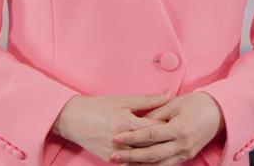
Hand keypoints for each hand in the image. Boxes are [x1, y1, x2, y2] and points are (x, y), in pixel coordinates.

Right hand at [52, 92, 170, 160]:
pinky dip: (140, 163)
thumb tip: (169, 95)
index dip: (169, 127)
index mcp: (126, 122)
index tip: (182, 124)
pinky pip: (128, 164)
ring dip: (154, 156)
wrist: (71, 118)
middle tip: (178, 139)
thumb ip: (148, 100)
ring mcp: (114, 152)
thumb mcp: (123, 100)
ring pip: (140, 158)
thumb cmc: (97, 106)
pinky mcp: (108, 159)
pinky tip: (150, 160)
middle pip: (150, 145)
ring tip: (168, 151)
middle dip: (165, 142)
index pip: (155, 128)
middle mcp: (121, 140)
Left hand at [109, 92, 223, 163]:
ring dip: (139, 165)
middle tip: (114, 156)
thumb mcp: (176, 103)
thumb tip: (137, 122)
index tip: (116, 138)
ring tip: (122, 164)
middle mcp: (182, 144)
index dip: (132, 137)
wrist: (221, 112)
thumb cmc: (199, 104)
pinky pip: (166, 165)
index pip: (150, 135)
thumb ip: (155, 113)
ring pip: (158, 164)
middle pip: (151, 154)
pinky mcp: (187, 157)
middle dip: (131, 156)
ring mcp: (185, 153)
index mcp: (179, 129)